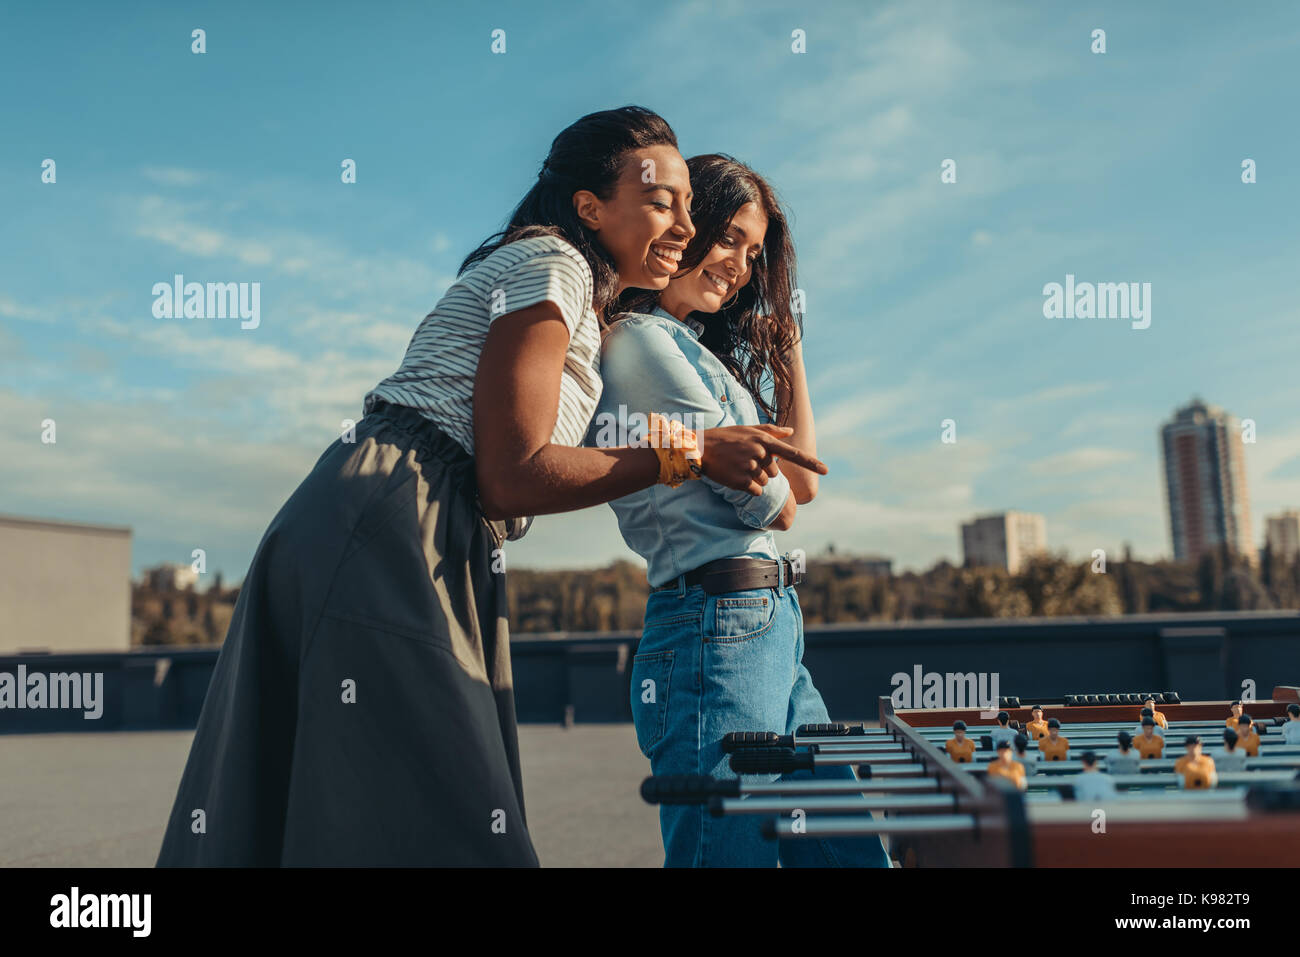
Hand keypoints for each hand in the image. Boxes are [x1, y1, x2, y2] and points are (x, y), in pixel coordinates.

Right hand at [698, 424, 827, 495]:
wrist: (701, 448)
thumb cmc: (726, 437)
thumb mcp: (749, 429)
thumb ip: (772, 431)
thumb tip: (791, 432)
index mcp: (765, 441)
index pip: (793, 454)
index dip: (811, 463)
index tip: (826, 471)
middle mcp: (761, 454)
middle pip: (775, 472)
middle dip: (763, 469)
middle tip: (744, 460)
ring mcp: (751, 468)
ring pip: (765, 482)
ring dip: (754, 478)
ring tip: (738, 466)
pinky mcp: (743, 481)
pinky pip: (757, 491)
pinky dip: (749, 488)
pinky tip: (736, 477)